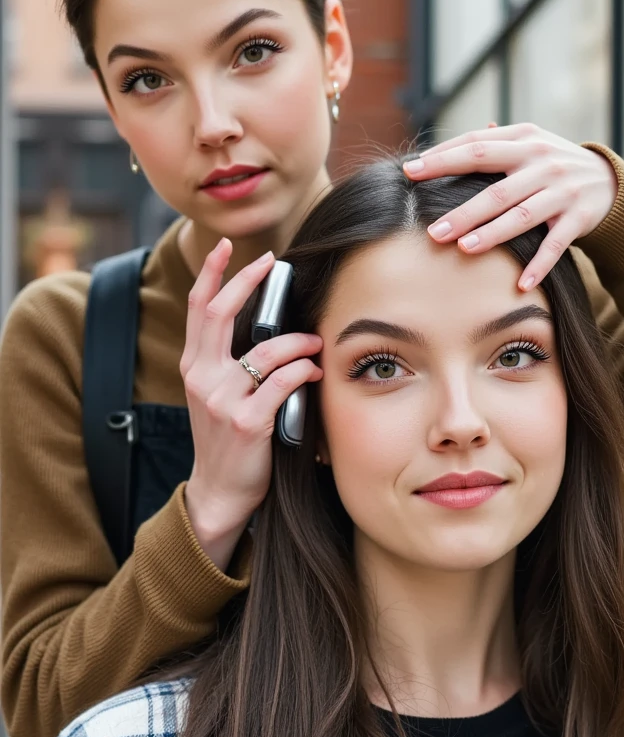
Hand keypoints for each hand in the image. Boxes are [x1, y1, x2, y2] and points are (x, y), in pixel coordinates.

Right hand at [181, 239, 322, 570]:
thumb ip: (230, 362)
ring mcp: (223, 400)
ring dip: (299, 341)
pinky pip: (284, 382)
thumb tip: (269, 326)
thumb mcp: (217, 396)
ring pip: (267, 350)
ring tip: (315, 343)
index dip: (212, 273)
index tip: (226, 246)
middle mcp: (203, 378)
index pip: (199, 309)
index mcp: (195, 367)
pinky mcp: (248, 422)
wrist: (219, 491)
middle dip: (247, 281)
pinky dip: (304, 371)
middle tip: (270, 262)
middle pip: (221, 313)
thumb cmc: (227, 440)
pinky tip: (315, 373)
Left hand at [403, 122, 617, 289]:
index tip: (410, 171)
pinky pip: (556, 244)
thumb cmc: (551, 163)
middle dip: (463, 211)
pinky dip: (540, 264)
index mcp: (523, 140)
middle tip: (433, 230)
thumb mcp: (527, 144)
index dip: (443, 158)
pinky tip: (521, 284)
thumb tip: (439, 149)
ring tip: (465, 249)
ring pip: (522, 215)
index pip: (477, 147)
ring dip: (493, 233)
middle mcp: (542, 163)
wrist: (609, 180)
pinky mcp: (578, 217)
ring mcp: (562, 190)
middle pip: (495, 189)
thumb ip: (489, 143)